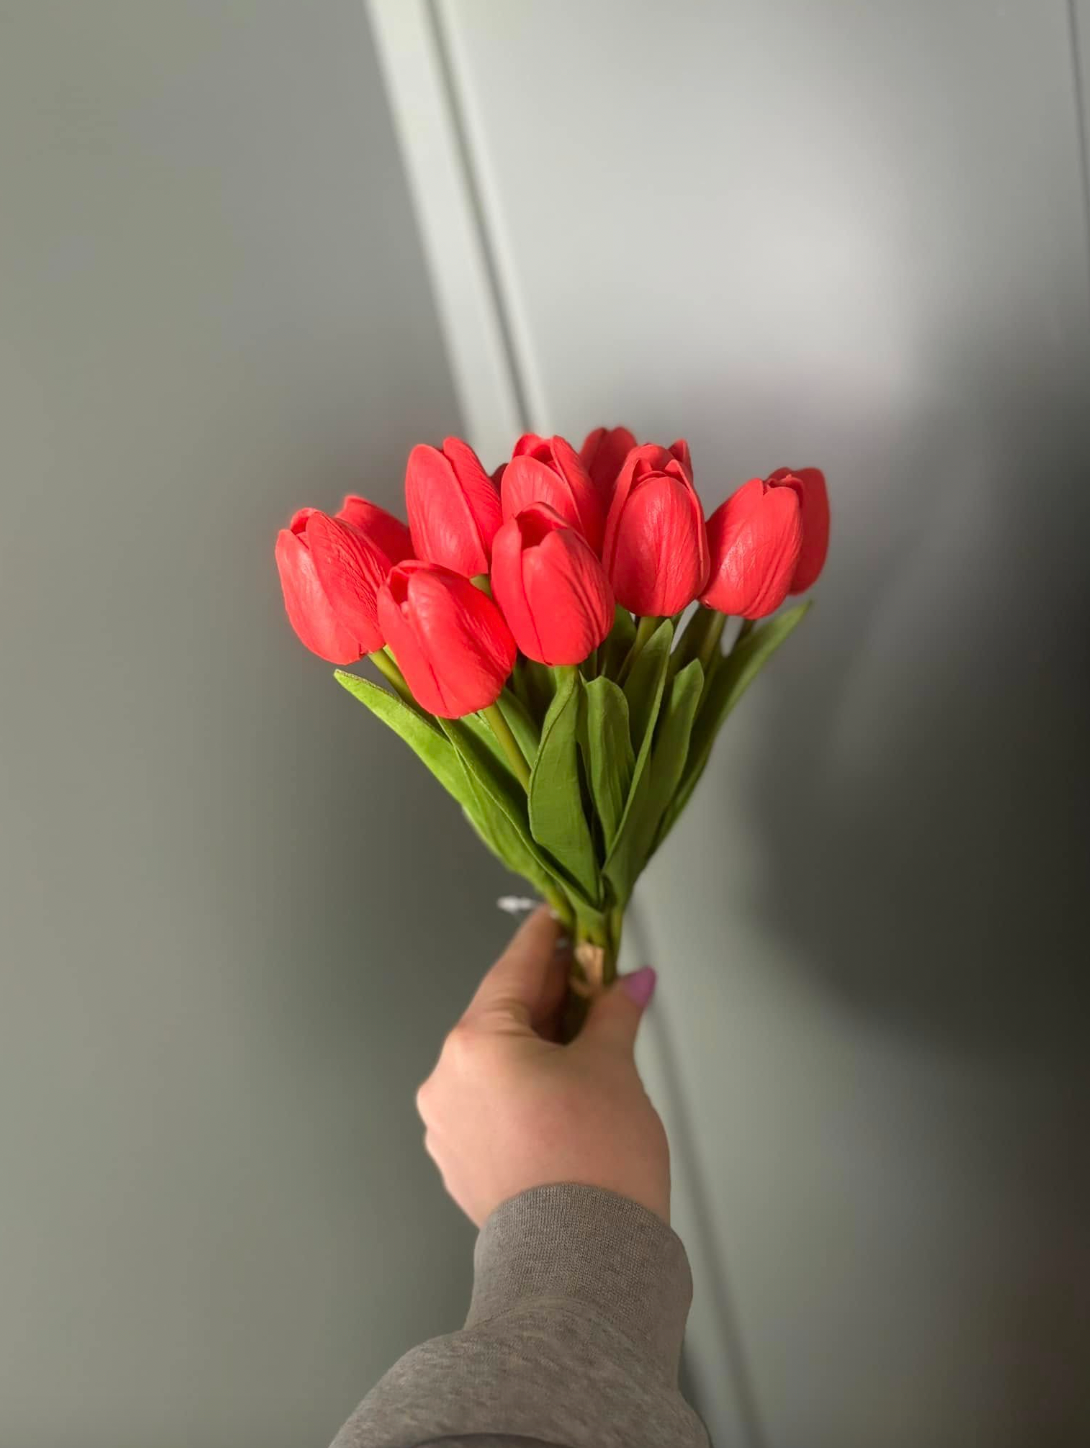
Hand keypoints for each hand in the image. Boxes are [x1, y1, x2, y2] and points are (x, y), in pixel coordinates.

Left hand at [416, 906, 668, 1227]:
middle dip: (551, 995)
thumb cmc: (594, 1166)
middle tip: (593, 973)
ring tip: (590, 1033)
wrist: (585, 1265)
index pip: (514, 968)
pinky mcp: (461, 1162)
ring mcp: (448, 1126)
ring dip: (540, 1042)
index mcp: (475, 1043)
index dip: (546, 938)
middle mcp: (447, 1080)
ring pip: (497, 1061)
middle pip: (503, 1014)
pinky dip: (526, 1084)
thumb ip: (615, 1011)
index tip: (562, 917)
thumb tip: (630, 982)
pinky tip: (566, 1083)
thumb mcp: (612, 1066)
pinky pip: (493, 1101)